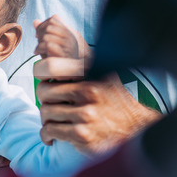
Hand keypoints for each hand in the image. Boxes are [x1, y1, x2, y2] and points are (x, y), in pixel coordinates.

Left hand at [33, 15, 89, 59]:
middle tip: (38, 42)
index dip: (42, 24)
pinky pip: (47, 45)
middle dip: (40, 34)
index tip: (38, 34)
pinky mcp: (63, 55)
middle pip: (49, 27)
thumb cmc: (58, 59)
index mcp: (70, 32)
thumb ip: (44, 31)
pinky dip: (39, 48)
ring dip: (39, 43)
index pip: (54, 19)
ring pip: (47, 36)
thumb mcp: (52, 43)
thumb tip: (35, 21)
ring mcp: (68, 46)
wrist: (67, 75)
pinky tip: (37, 53)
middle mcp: (71, 38)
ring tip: (38, 49)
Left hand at [35, 57, 161, 154]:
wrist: (135, 124)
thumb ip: (77, 62)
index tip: (45, 82)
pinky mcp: (83, 135)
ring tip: (53, 122)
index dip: (42, 74)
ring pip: (45, 112)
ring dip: (46, 119)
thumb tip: (44, 39)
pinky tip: (52, 136)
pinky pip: (50, 131)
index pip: (50, 68)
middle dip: (44, 99)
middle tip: (49, 106)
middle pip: (43, 91)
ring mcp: (86, 115)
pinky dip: (47, 135)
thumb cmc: (112, 97)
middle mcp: (88, 93)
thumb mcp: (100, 73)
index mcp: (90, 76)